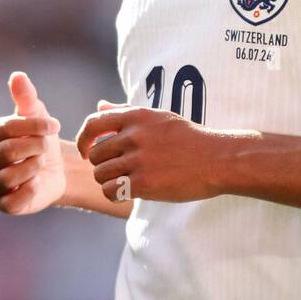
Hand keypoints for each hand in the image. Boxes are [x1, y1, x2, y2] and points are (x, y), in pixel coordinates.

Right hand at [0, 71, 65, 214]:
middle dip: (34, 146)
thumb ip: (25, 97)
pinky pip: (11, 202)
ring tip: (42, 161)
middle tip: (48, 145)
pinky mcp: (5, 205)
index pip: (3, 129)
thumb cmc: (40, 137)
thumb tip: (17, 75)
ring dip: (33, 167)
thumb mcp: (36, 115)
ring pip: (7, 177)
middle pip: (6, 152)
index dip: (31, 125)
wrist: (56, 168)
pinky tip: (40, 181)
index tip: (55, 124)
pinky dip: (30, 190)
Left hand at [74, 100, 228, 203]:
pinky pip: (110, 190)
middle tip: (119, 170)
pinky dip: (113, 194)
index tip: (86, 150)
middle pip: (95, 154)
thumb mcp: (158, 117)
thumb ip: (126, 111)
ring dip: (108, 180)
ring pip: (100, 174)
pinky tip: (127, 192)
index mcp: (136, 116)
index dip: (83, 139)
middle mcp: (134, 136)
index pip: (93, 124)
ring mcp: (139, 160)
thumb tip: (100, 105)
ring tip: (125, 181)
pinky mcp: (144, 183)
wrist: (217, 159)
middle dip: (102, 164)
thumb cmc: (188, 139)